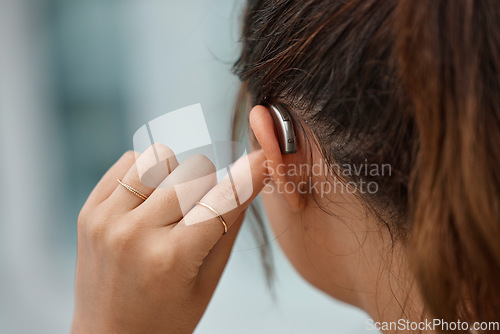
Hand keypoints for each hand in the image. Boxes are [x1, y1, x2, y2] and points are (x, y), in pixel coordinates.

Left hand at [72, 144, 266, 333]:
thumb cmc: (166, 317)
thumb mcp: (208, 280)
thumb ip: (230, 225)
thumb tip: (251, 179)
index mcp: (172, 258)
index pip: (222, 199)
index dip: (249, 175)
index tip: (262, 159)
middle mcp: (135, 234)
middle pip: (194, 172)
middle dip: (207, 188)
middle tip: (197, 214)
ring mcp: (107, 220)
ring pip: (158, 157)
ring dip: (173, 175)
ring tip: (167, 206)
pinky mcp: (89, 211)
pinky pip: (128, 162)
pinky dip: (145, 174)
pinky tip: (146, 202)